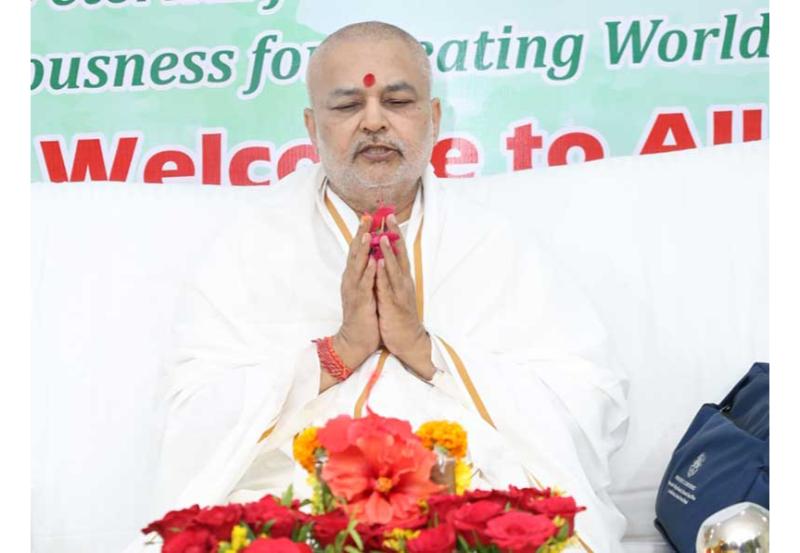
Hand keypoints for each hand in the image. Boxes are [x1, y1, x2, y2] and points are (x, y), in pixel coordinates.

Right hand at [334, 215, 379, 370]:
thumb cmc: (363, 315)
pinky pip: (364, 284)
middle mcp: (351, 280)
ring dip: (363, 249)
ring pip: (358, 266)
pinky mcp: (360, 302)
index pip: (358, 251)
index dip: (362, 233)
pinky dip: (369, 272)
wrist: (355, 340)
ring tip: (368, 233)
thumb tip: (373, 256)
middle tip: (366, 217)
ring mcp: (354, 290)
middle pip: (355, 253)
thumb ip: (367, 274)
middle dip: (361, 234)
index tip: (369, 217)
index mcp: (354, 277)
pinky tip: (373, 261)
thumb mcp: (365, 290)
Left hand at [375, 215, 436, 379]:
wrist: (408, 340)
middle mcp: (403, 282)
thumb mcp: (395, 292)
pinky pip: (387, 288)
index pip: (399, 252)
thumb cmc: (400, 316)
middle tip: (389, 217)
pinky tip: (379, 264)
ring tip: (384, 236)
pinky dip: (383, 275)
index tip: (389, 217)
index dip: (395, 234)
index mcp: (402, 278)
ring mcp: (399, 293)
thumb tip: (384, 258)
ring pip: (394, 269)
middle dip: (394, 236)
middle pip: (400, 255)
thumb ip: (391, 275)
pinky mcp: (393, 305)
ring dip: (389, 253)